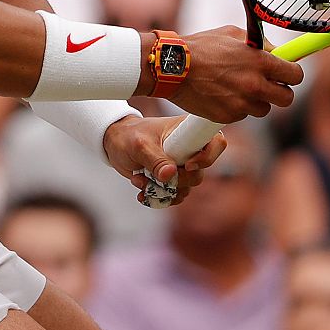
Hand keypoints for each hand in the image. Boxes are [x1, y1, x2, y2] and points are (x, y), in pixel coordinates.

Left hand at [103, 115, 227, 205]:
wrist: (114, 143)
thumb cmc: (128, 136)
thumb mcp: (139, 145)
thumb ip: (155, 159)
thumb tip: (170, 175)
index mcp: (188, 131)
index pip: (216, 142)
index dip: (207, 157)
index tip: (186, 165)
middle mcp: (189, 149)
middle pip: (199, 173)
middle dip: (176, 181)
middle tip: (155, 177)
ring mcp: (181, 165)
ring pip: (186, 188)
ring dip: (163, 190)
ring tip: (140, 180)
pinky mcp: (172, 179)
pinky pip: (174, 196)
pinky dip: (159, 198)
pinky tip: (141, 191)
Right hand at [166, 25, 302, 122]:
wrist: (172, 67)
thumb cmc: (201, 46)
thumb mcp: (232, 34)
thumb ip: (259, 44)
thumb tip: (278, 53)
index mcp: (259, 61)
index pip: (295, 75)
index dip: (292, 74)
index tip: (287, 73)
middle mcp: (254, 84)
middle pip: (287, 98)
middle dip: (280, 91)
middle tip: (268, 84)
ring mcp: (241, 103)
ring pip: (264, 109)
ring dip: (256, 100)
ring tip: (238, 88)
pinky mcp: (228, 117)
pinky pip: (242, 115)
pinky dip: (237, 107)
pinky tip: (222, 94)